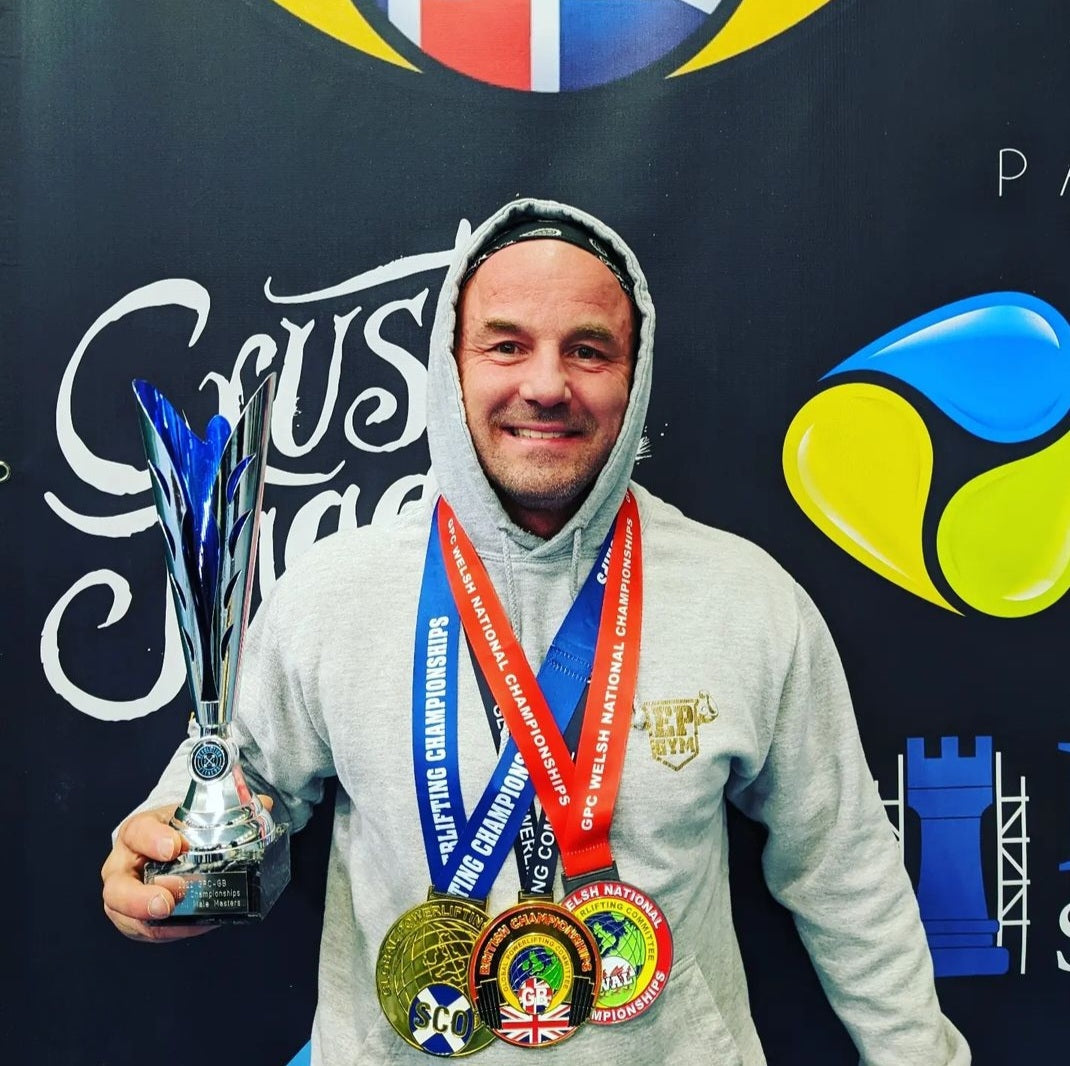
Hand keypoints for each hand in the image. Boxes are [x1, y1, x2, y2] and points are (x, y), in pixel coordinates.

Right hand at [101, 796, 273, 941]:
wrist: (160, 846)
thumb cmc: (175, 829)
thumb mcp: (193, 814)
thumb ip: (227, 808)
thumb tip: (266, 803)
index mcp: (138, 832)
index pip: (138, 833)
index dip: (154, 840)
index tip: (174, 847)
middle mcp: (123, 866)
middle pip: (118, 887)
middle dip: (141, 898)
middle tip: (168, 901)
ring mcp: (125, 897)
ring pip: (125, 916)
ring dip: (154, 922)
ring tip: (182, 919)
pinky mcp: (135, 919)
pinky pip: (147, 931)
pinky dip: (173, 930)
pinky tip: (198, 924)